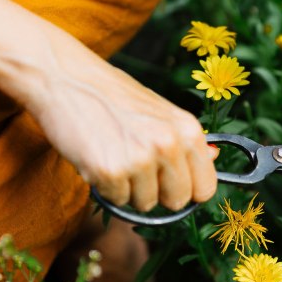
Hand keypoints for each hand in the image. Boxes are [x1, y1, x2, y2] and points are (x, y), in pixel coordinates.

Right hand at [20, 30, 218, 211]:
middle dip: (157, 192)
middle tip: (135, 165)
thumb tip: (216, 157)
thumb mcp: (158, 110)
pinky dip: (105, 187)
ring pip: (144, 205)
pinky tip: (96, 157)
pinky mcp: (110, 171)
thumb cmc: (111, 95)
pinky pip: (115, 200)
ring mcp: (140, 159)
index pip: (206, 188)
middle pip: (176, 201)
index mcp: (188, 129)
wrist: (65, 77)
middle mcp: (169, 144)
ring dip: (127, 188)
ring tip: (113, 153)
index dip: (187, 189)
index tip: (171, 181)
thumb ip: (185, 139)